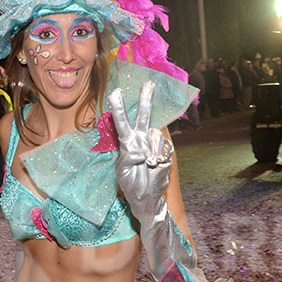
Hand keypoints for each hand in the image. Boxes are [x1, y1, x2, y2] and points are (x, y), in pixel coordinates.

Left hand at [108, 82, 173, 216]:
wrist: (147, 198)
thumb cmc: (131, 184)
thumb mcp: (122, 172)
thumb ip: (128, 159)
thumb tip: (142, 151)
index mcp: (127, 142)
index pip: (121, 122)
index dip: (119, 107)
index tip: (116, 92)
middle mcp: (141, 139)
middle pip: (144, 116)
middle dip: (146, 99)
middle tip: (149, 83)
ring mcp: (154, 145)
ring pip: (156, 136)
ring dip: (152, 151)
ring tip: (148, 165)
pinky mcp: (166, 153)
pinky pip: (164, 150)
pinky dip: (159, 159)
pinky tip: (155, 166)